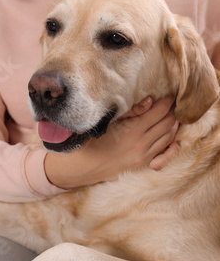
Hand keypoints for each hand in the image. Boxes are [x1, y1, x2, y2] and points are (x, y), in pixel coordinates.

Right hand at [44, 96, 178, 188]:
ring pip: (168, 139)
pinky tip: (174, 139)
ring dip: (173, 126)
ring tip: (175, 116)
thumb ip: (132, 111)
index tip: (170, 95)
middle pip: (167, 124)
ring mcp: (144, 157)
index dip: (167, 102)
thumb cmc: (94, 139)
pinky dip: (171, 146)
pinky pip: (164, 156)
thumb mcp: (110, 121)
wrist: (85, 165)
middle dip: (173, 112)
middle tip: (175, 103)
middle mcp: (142, 144)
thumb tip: (150, 100)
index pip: (158, 112)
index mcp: (133, 130)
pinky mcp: (143, 165)